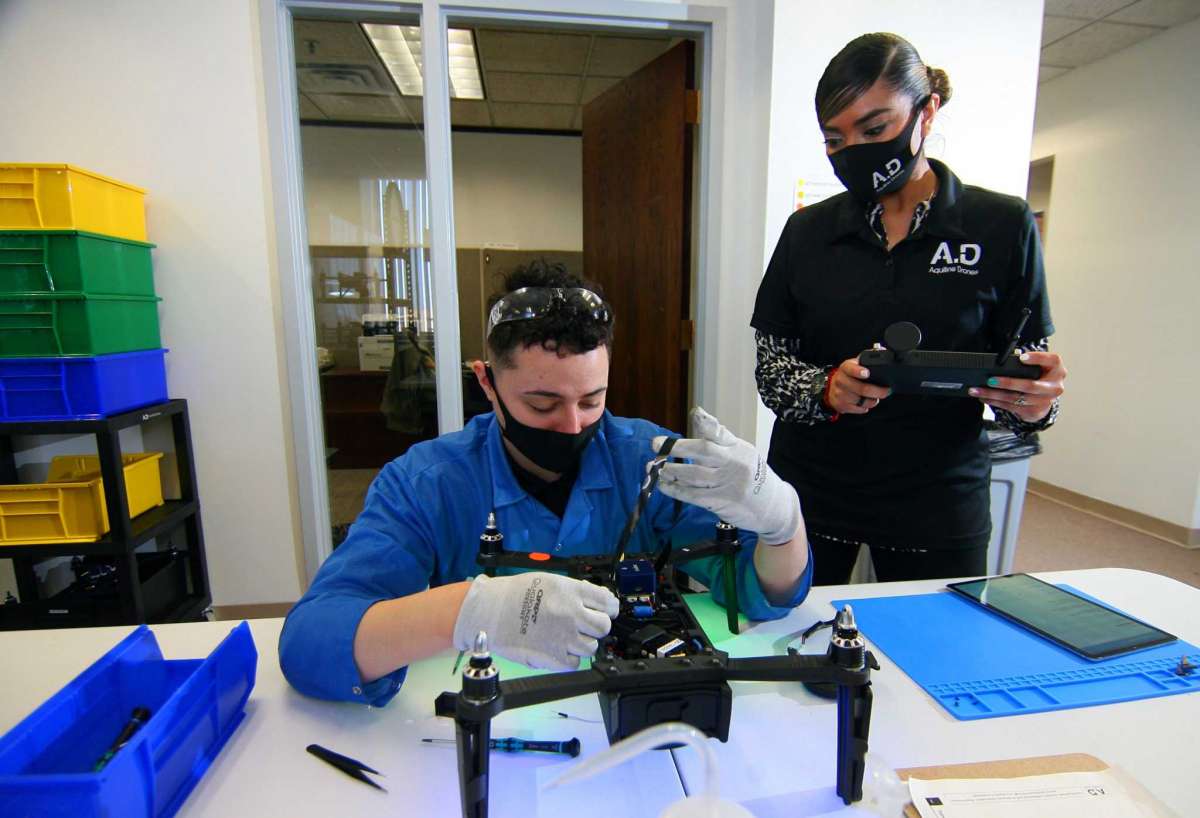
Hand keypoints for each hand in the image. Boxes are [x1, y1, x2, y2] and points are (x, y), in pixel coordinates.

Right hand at [452, 572, 617, 670]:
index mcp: (571, 592)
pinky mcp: (553, 657)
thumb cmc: (514, 594)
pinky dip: (568, 658)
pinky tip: (556, 648)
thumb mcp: (549, 581)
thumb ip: (574, 592)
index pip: (607, 602)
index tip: (606, 610)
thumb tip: (595, 601)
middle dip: (596, 626)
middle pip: (603, 627)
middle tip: (584, 625)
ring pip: (591, 647)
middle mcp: (572, 615)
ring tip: (566, 637)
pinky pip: (574, 663)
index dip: (608, 608)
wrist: (489, 612)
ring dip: (582, 643)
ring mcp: (564, 638)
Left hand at [654, 407, 801, 544]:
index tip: (695, 413)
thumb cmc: (753, 476)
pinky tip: (664, 484)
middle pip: (703, 451)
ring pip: (693, 475)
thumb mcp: (744, 454)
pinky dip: (675, 489)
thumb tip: (697, 417)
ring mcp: (728, 484)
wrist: (775, 508)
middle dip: (677, 447)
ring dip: (671, 470)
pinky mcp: (721, 503)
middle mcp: (734, 464)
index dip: (707, 422)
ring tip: (655, 466)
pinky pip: (693, 495)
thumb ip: (722, 440)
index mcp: (739, 449)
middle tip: (656, 444)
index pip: (721, 433)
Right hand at [828, 358, 891, 413]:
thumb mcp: (855, 364)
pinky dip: (866, 407)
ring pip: (862, 401)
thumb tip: (883, 352)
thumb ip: (868, 359)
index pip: (850, 368)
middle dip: (878, 391)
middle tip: (887, 390)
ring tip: (876, 397)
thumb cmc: (848, 375)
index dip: (859, 371)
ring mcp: (840, 394)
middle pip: (862, 388)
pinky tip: (866, 402)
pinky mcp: (841, 405)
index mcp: (845, 368)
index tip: (867, 373)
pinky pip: (859, 409)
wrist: (832, 387)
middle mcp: (841, 380)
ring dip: (873, 400)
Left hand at [969, 350, 1065, 421]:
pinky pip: (1011, 407)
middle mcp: (1054, 387)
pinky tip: (984, 397)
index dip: (1037, 358)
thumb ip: (1028, 361)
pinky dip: (995, 402)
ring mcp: (1045, 402)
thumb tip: (1005, 359)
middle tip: (990, 380)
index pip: (1052, 360)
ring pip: (1016, 398)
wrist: (1045, 397)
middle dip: (1008, 383)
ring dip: (994, 395)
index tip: (1021, 357)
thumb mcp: (1039, 365)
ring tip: (978, 390)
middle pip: (1030, 385)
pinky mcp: (1034, 412)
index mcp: (1057, 369)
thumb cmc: (1039, 375)